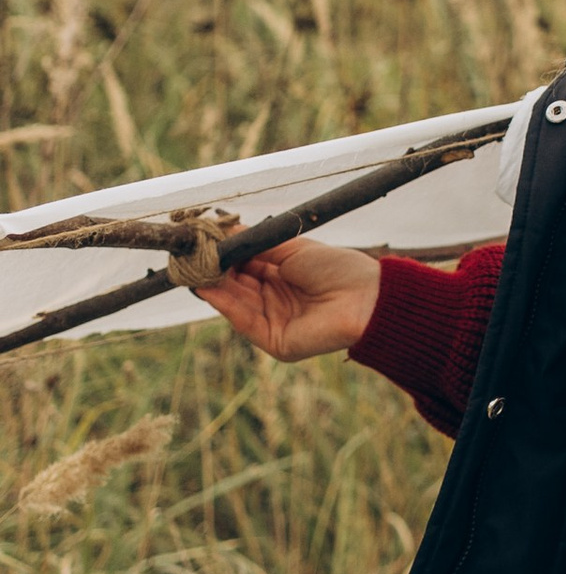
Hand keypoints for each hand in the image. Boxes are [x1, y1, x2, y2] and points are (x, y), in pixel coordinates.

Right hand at [202, 233, 380, 361]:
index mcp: (282, 276)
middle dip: (213, 270)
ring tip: (194, 267)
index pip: (244, 267)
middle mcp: (275, 299)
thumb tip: (224, 231)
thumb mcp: (292, 249)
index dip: (223, 256)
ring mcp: (274, 321)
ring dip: (213, 285)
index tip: (201, 243)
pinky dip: (225, 304)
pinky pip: (244, 321)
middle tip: (190, 255)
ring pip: (235, 303)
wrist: (366, 296)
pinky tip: (209, 287)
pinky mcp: (275, 341)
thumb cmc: (337, 268)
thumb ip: (257, 243)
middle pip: (235, 286)